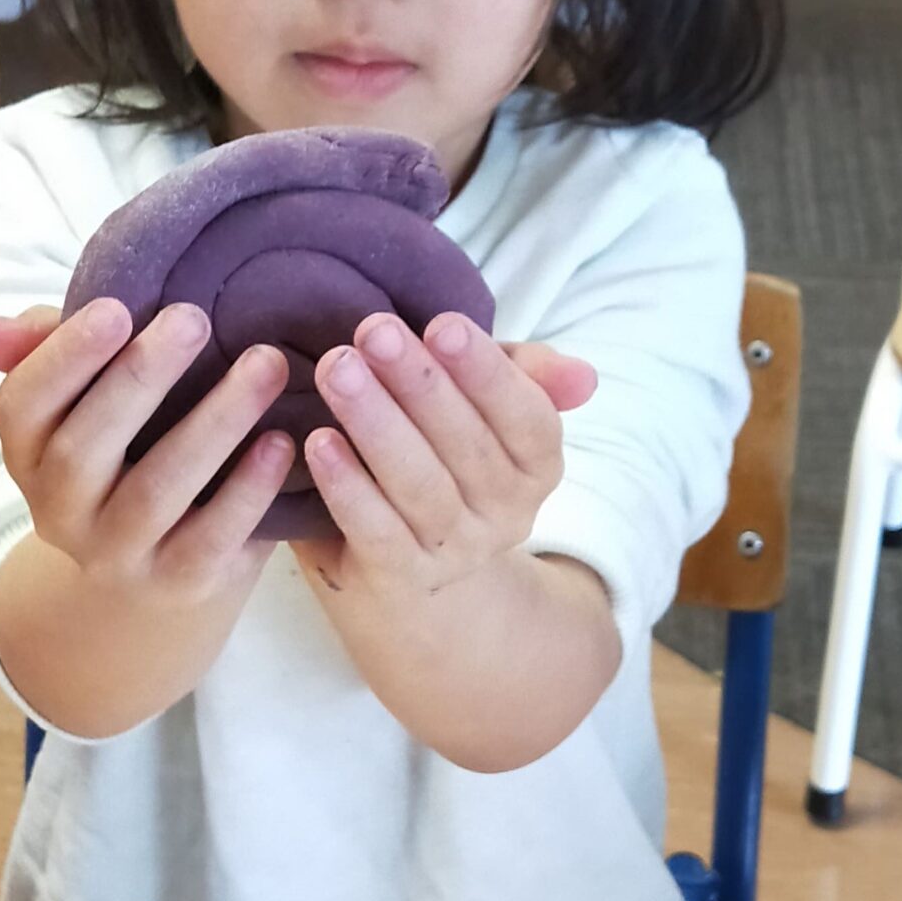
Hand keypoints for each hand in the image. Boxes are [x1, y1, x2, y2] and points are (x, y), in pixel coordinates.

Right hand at [0, 299, 293, 604]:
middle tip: (194, 318)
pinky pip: (214, 537)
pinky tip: (282, 440)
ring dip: (215, 421)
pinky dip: (250, 488)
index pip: (23, 408)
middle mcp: (61, 512)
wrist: (148, 581)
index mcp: (31, 455)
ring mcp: (120, 554)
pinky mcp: (182, 582)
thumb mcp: (85, 401)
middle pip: (85, 448)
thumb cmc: (124, 449)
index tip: (117, 306)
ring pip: (158, 491)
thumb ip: (49, 351)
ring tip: (266, 363)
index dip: (63, 358)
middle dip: (139, 377)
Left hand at [289, 311, 596, 600]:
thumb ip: (526, 375)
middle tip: (373, 330)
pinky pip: (376, 530)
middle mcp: (508, 515)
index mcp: (538, 466)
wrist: (409, 564)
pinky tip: (317, 441)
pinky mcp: (401, 577)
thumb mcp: (487, 404)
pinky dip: (347, 486)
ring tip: (337, 370)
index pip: (528, 418)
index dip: (488, 372)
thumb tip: (583, 376)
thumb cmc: (445, 449)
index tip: (441, 324)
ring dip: (376, 422)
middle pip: (467, 446)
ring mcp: (456, 551)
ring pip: (419, 485)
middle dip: (419, 382)